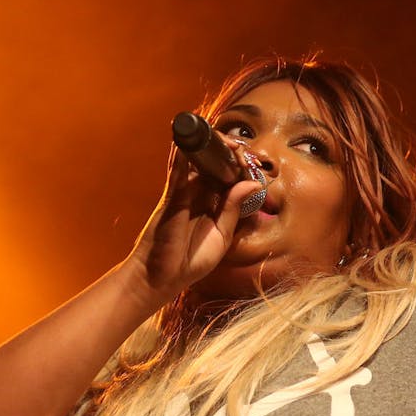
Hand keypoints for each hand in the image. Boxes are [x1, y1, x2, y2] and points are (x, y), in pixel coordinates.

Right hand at [125, 138, 263, 303]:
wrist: (161, 276)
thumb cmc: (192, 259)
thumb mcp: (222, 236)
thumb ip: (234, 209)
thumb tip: (254, 184)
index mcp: (218, 204)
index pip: (233, 179)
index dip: (244, 169)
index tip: (255, 163)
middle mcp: (202, 195)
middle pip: (217, 166)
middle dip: (230, 153)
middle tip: (241, 149)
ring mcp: (186, 193)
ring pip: (198, 163)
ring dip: (211, 148)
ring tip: (225, 140)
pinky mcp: (172, 196)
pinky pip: (177, 172)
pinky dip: (183, 156)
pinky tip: (190, 141)